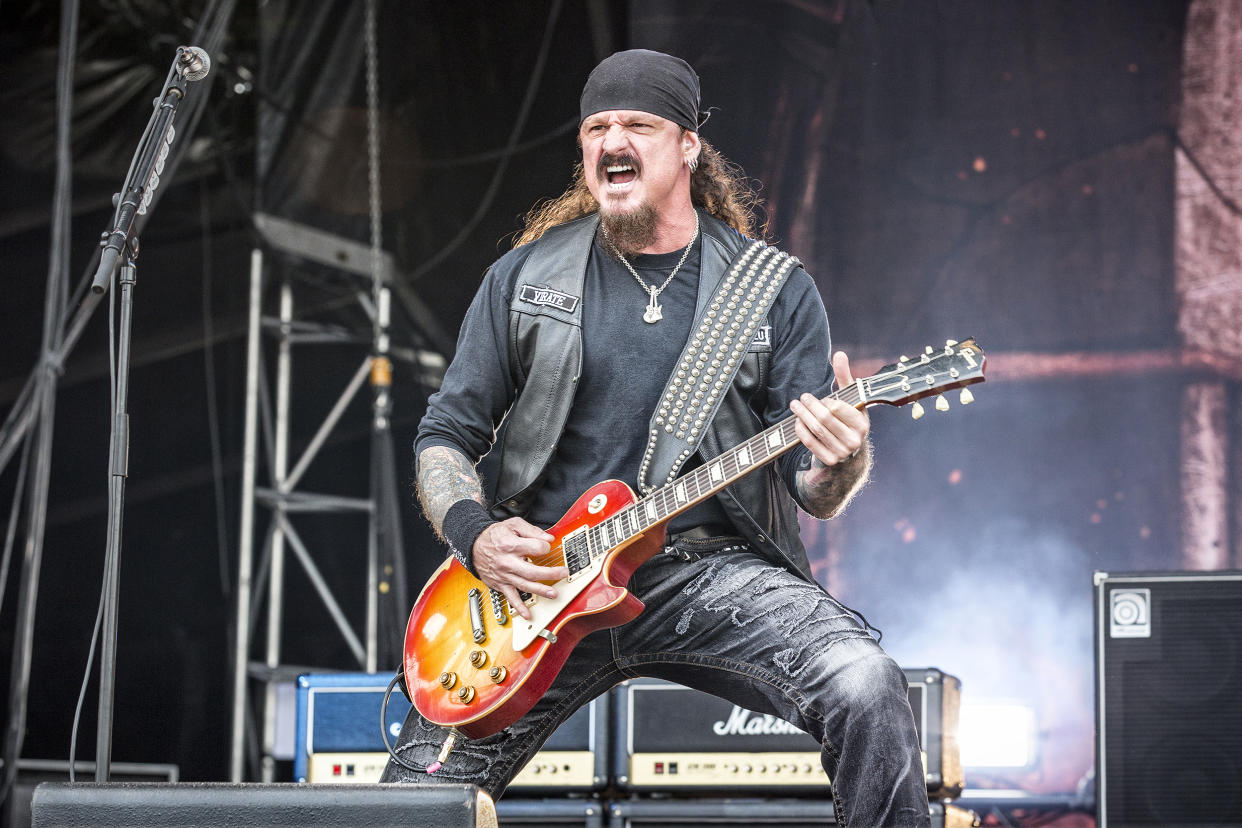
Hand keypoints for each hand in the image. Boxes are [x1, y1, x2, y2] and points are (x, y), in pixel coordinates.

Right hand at [472, 517, 567, 620]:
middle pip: (532, 571)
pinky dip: (519, 607)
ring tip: (553, 593)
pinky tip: (527, 614)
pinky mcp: (500, 584)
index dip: (545, 547)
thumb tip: (548, 538)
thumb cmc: (494, 535)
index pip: (535, 548)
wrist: (473, 545)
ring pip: (524, 585)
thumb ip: (532, 530)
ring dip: (540, 590)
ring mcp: (504, 575)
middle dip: (550, 573)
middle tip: (563, 573)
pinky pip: (510, 597)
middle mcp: (507, 562)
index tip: (547, 546)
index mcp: (510, 545)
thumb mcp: (513, 525)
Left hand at [790, 350, 869, 468]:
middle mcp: (855, 440)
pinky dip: (801, 431)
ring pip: (816, 430)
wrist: (849, 451)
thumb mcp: (850, 399)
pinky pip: (810, 443)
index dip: (825, 401)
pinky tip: (797, 421)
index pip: (838, 408)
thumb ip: (844, 376)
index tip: (818, 397)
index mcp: (863, 424)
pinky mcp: (830, 460)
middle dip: (810, 406)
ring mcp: (842, 452)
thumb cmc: (848, 418)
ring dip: (802, 416)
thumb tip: (839, 354)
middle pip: (825, 419)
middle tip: (801, 398)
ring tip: (795, 406)